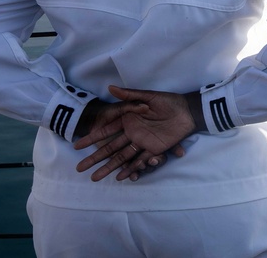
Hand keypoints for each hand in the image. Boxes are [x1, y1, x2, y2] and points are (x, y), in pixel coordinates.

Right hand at [74, 85, 196, 181]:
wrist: (188, 111)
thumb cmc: (168, 101)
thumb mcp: (148, 97)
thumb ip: (130, 95)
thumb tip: (110, 87)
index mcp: (129, 120)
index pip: (106, 132)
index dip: (92, 139)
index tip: (78, 146)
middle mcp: (133, 133)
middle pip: (110, 149)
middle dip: (95, 159)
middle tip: (80, 169)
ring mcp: (142, 143)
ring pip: (122, 158)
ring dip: (109, 168)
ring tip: (95, 178)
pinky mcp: (154, 149)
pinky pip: (139, 161)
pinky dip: (130, 169)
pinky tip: (120, 177)